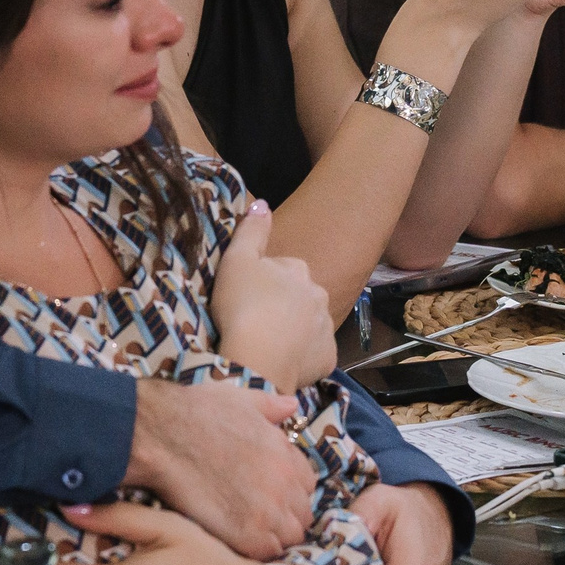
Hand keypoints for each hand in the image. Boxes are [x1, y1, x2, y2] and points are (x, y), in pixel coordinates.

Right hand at [125, 377, 316, 558]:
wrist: (165, 435)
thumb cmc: (198, 413)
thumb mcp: (242, 399)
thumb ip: (271, 406)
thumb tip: (291, 405)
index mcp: (286, 454)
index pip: (306, 484)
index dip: (289, 491)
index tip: (271, 495)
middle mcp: (285, 483)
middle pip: (302, 513)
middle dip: (285, 517)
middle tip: (259, 519)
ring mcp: (269, 511)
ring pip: (290, 536)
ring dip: (274, 537)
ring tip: (248, 533)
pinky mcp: (246, 533)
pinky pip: (267, 553)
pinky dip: (258, 551)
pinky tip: (238, 541)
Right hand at [210, 201, 337, 387]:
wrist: (257, 360)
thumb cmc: (243, 307)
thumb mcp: (236, 261)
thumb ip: (251, 230)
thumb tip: (262, 203)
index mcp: (299, 270)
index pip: (282, 268)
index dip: (261, 281)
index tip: (245, 295)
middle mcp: (320, 296)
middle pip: (298, 296)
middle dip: (282, 304)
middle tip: (254, 320)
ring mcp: (326, 328)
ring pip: (309, 324)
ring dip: (292, 330)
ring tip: (266, 343)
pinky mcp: (328, 358)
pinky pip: (315, 354)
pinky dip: (302, 357)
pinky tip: (281, 361)